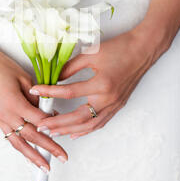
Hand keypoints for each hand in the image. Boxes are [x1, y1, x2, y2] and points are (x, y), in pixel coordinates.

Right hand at [0, 40, 67, 170]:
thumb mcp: (23, 77)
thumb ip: (35, 95)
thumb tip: (45, 109)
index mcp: (16, 103)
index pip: (40, 121)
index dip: (54, 127)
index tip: (65, 130)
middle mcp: (7, 115)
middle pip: (32, 137)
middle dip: (48, 149)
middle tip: (62, 158)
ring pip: (18, 142)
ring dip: (32, 156)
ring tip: (43, 166)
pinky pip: (9, 136)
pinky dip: (20, 147)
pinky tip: (26, 153)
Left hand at [31, 29, 159, 138]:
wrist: (143, 50)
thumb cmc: (120, 48)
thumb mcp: (92, 54)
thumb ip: (71, 67)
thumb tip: (54, 78)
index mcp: (101, 84)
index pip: (68, 92)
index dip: (49, 92)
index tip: (35, 91)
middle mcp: (108, 98)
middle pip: (78, 117)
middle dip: (57, 123)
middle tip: (41, 125)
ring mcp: (114, 104)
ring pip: (89, 124)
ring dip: (70, 130)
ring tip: (54, 132)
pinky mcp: (118, 105)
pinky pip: (100, 122)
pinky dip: (86, 129)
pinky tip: (75, 132)